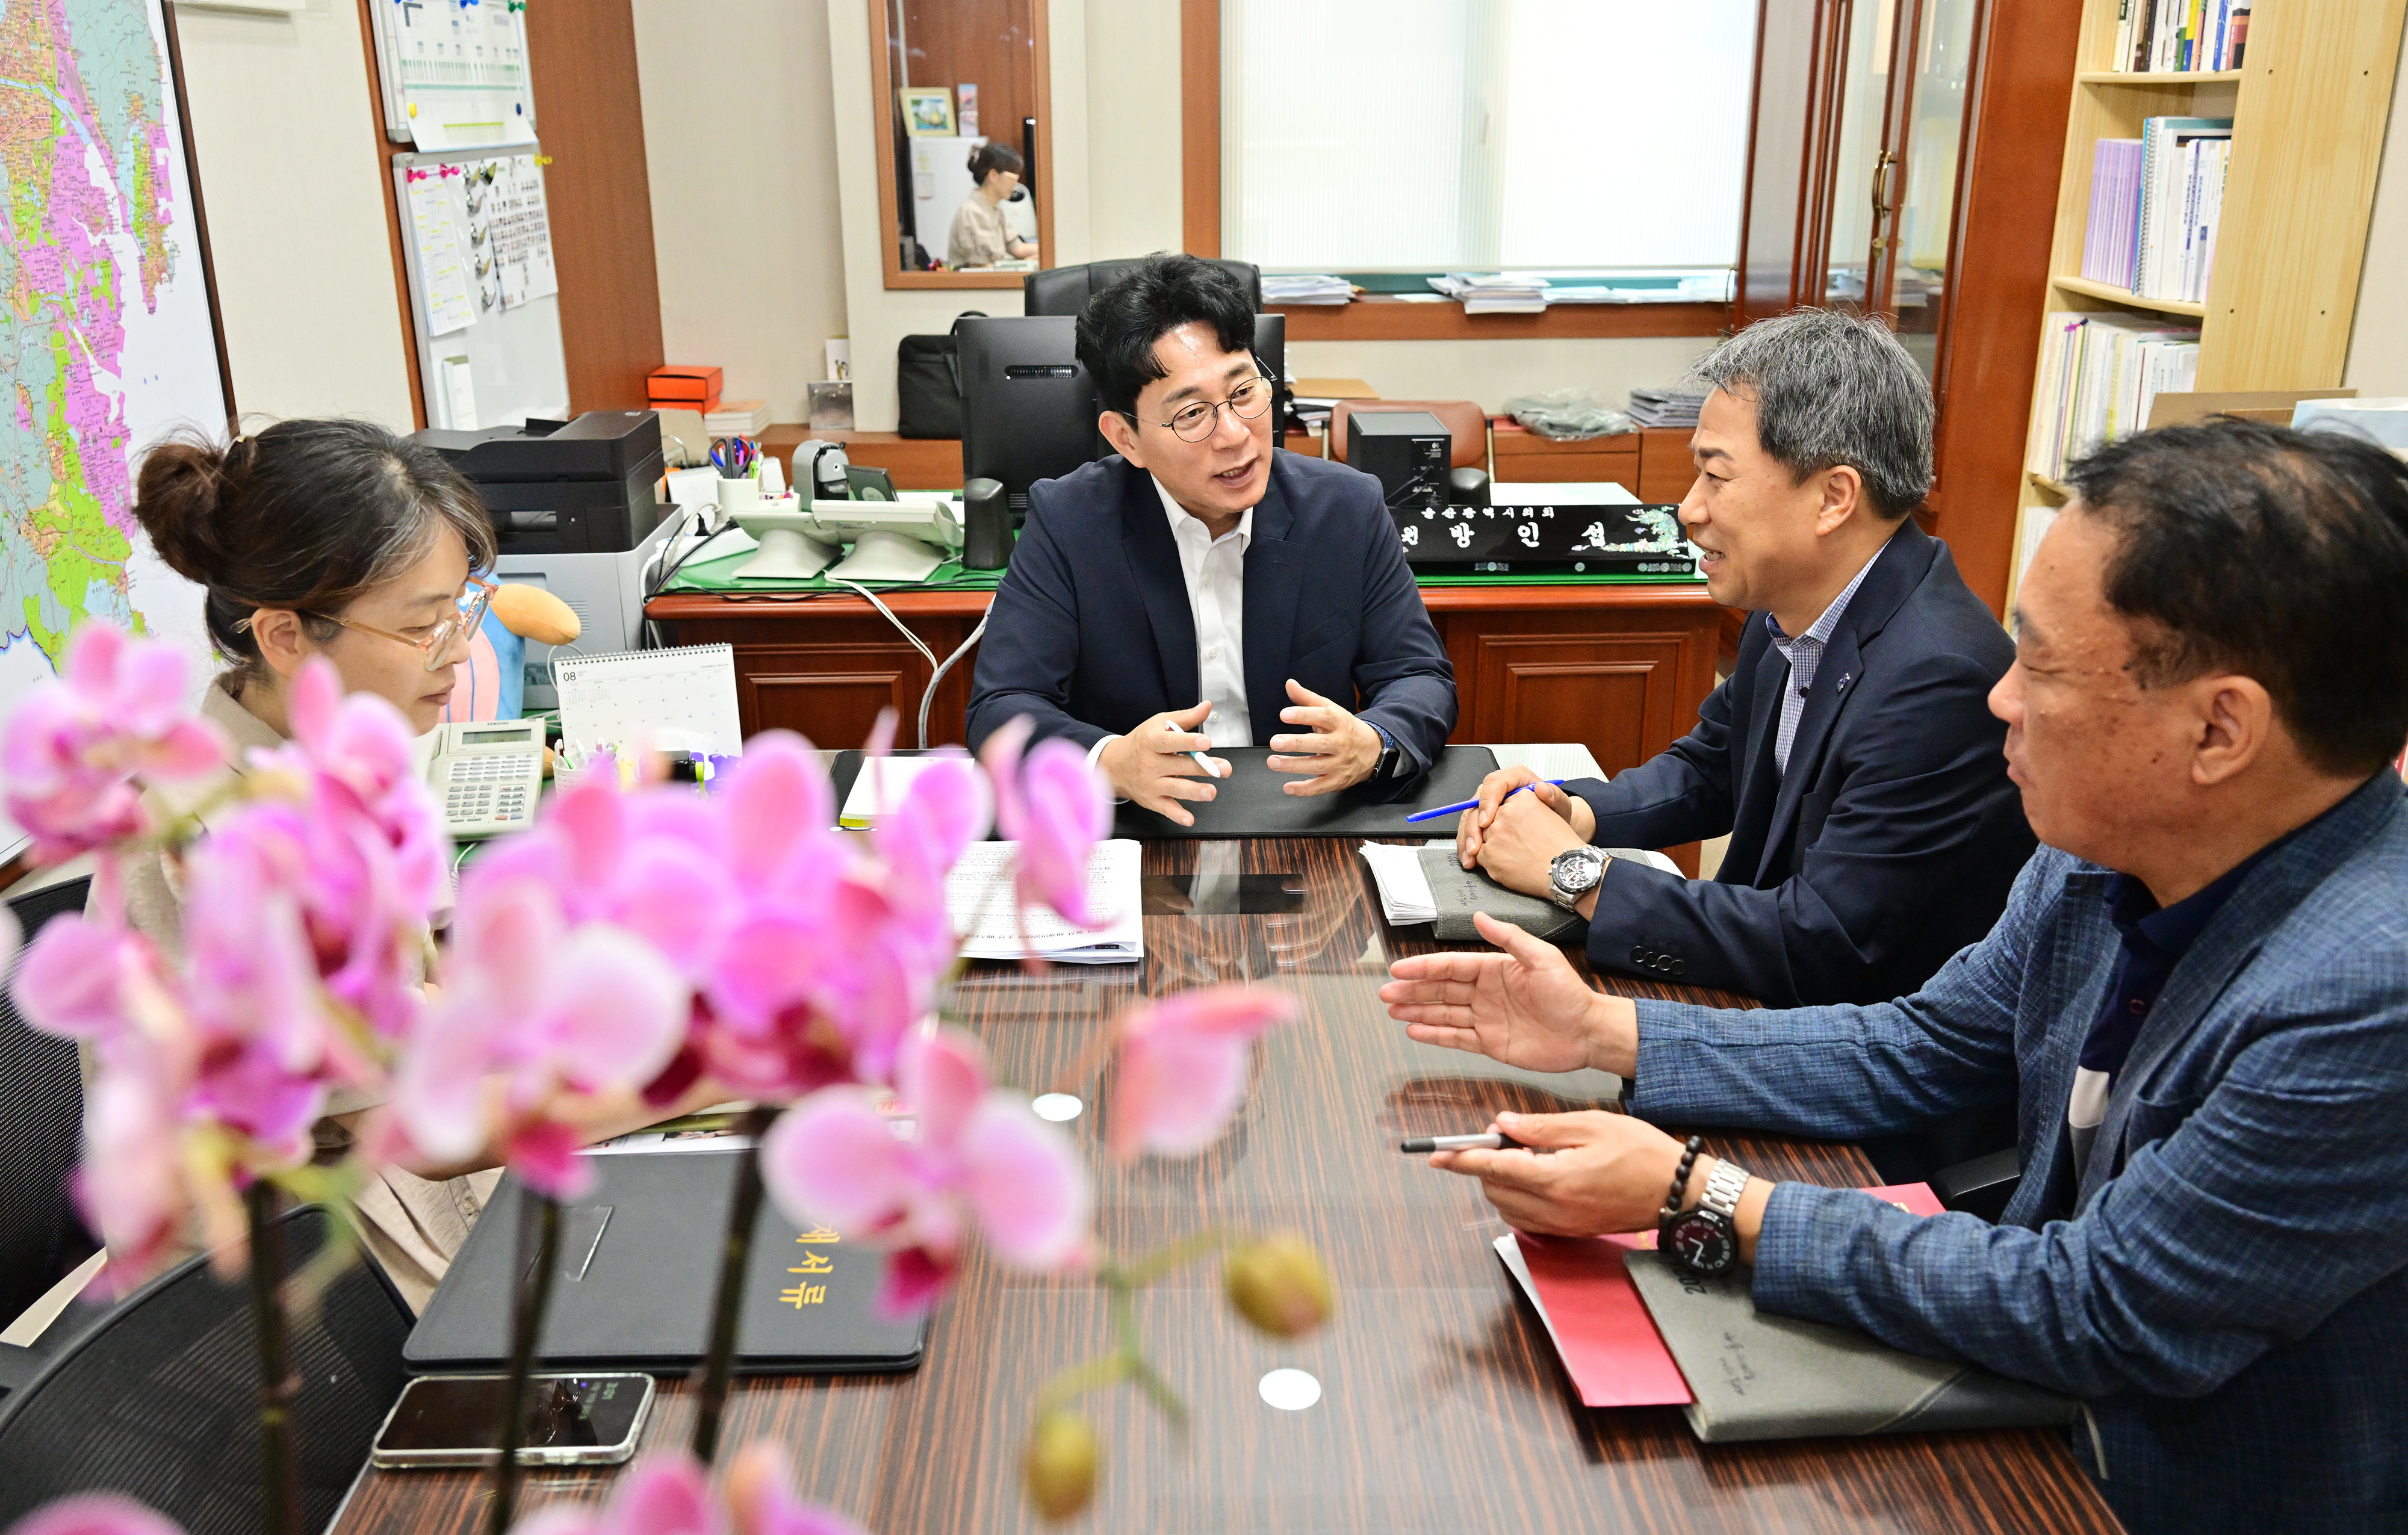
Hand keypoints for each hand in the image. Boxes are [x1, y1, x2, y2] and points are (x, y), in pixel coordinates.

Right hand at [1097, 701, 1227, 827]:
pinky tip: (1189, 819)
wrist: (1115, 765)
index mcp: (1152, 741)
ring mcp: (1151, 784)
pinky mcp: (1152, 800)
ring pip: (1175, 788)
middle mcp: (1150, 764)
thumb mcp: (1160, 724)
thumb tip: (1207, 706)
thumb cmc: (1142, 742)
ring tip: (1211, 792)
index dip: (1189, 742)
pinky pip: (1166, 809)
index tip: (1205, 742)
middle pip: (1179, 766)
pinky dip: (1177, 815)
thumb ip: (1185, 718)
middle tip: (1224, 769)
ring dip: (1195, 791)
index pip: (1171, 741)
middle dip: (1203, 768)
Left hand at [1266, 678, 1380, 794]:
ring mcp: (1340, 764)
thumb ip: (1308, 699)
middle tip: (1274, 741)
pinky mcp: (1337, 781)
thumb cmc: (1345, 729)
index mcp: (1339, 722)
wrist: (1373, 751)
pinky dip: (1304, 789)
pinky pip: (1320, 787)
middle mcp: (1341, 743)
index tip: (1284, 715)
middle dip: (1295, 743)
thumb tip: (1289, 684)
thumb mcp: (1330, 710)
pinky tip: (1288, 787)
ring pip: (1316, 766)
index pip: (1322, 716)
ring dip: (1293, 765)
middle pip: (1318, 743)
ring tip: (1273, 761)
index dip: (1303, 715)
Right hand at [1382, 910, 1637, 1076]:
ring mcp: (1485, 1018)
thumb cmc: (1569, 993)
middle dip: (1412, 990)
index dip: (1424, 967)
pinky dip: (1434, 1034)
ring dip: (1417, 1010)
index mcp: (1494, 969)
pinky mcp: (1490, 1043)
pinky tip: (1414, 1029)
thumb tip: (1480, 917)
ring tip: (1392, 1009)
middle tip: (1386, 991)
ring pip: (1443, 1013)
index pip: (1451, 966)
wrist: (1588, 1032)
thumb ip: (1509, 938)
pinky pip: (1456, 1037)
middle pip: (1440, 989)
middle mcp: (1485, 992)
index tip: (1400, 968)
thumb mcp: (1542, 957)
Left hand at [1428, 1110, 1687, 1237]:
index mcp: (1556, 1178)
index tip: (1437, 1154)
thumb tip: (1503, 1124)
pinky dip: (1518, 1200)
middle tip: (1502, 1137)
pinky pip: (1528, 1220)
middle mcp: (1554, 1208)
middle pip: (1495, 1189)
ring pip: (1508, 1208)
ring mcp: (1563, 1225)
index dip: (1461, 1159)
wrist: (1678, 1191)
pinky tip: (1535, 1177)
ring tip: (1524, 1155)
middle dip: (1485, 1165)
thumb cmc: (1642, 1153)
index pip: (1494, 1168)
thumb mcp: (1590, 1125)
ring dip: (1501, 1183)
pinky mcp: (1572, 1232)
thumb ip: (1541, 1127)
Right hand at [1458, 767, 1593, 866]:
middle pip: (1476, 803)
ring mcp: (1489, 805)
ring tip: (1470, 857)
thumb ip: (1554, 796)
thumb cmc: (1556, 814)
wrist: (1554, 831)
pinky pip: (1470, 830)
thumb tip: (1541, 789)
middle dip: (1473, 826)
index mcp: (1514, 779)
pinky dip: (1468, 846)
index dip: (1487, 802)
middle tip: (1475, 846)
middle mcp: (1498, 790)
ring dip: (1467, 839)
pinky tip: (1470, 859)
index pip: (1494, 783)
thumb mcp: (1561, 805)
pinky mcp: (1484, 821)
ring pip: (1470, 818)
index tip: (1488, 822)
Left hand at [1472, 791, 1591, 905]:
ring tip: (1513, 853)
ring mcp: (1495, 833)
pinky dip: (1489, 860)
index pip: (1502, 802)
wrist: (1565, 870)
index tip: (1511, 823)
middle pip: (1488, 818)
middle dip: (1496, 830)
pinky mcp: (1488, 853)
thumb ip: (1543, 797)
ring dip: (1491, 845)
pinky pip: (1479, 855)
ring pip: (1482, 836)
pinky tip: (1507, 862)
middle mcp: (1506, 812)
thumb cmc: (1561, 844)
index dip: (1506, 815)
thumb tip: (1538, 788)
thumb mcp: (1557, 810)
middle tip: (1513, 841)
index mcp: (1523, 797)